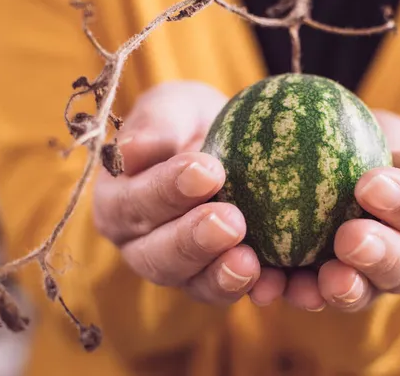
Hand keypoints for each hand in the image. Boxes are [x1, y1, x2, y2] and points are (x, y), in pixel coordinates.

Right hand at [92, 81, 262, 304]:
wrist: (231, 145)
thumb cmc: (192, 124)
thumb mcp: (175, 108)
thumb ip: (155, 124)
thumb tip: (132, 150)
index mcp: (120, 201)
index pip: (134, 202)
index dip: (167, 191)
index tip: (208, 171)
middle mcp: (142, 244)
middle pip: (157, 256)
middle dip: (193, 241)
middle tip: (232, 221)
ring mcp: (182, 268)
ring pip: (193, 284)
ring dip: (222, 276)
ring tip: (251, 263)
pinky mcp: (218, 279)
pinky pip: (233, 291)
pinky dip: (257, 289)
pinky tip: (278, 282)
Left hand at [248, 110, 399, 311]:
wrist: (336, 166)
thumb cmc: (368, 142)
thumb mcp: (386, 130)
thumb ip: (393, 140)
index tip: (371, 184)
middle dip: (380, 257)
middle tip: (349, 237)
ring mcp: (368, 278)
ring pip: (362, 293)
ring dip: (342, 289)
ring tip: (320, 279)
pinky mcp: (324, 287)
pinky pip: (310, 295)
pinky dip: (291, 292)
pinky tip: (269, 285)